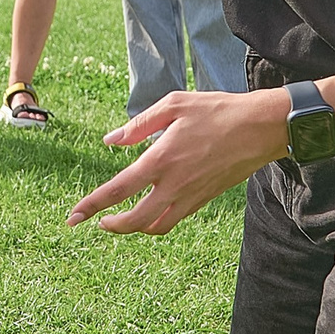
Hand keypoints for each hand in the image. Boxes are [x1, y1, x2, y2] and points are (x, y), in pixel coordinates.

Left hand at [68, 87, 290, 235]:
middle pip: (134, 220)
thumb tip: (110, 141)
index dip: (92, 205)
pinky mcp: (204, 199)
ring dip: (133, 228)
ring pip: (155, 227)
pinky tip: (148, 212)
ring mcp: (191, 195)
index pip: (118, 189)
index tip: (73, 217)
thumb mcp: (174, 105)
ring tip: (119, 220)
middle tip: (96, 222)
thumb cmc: (216, 110)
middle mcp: (174, 184)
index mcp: (161, 159)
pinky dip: (156, 222)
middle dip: (110, 226)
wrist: (261, 128)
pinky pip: (174, 220)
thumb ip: (138, 126)